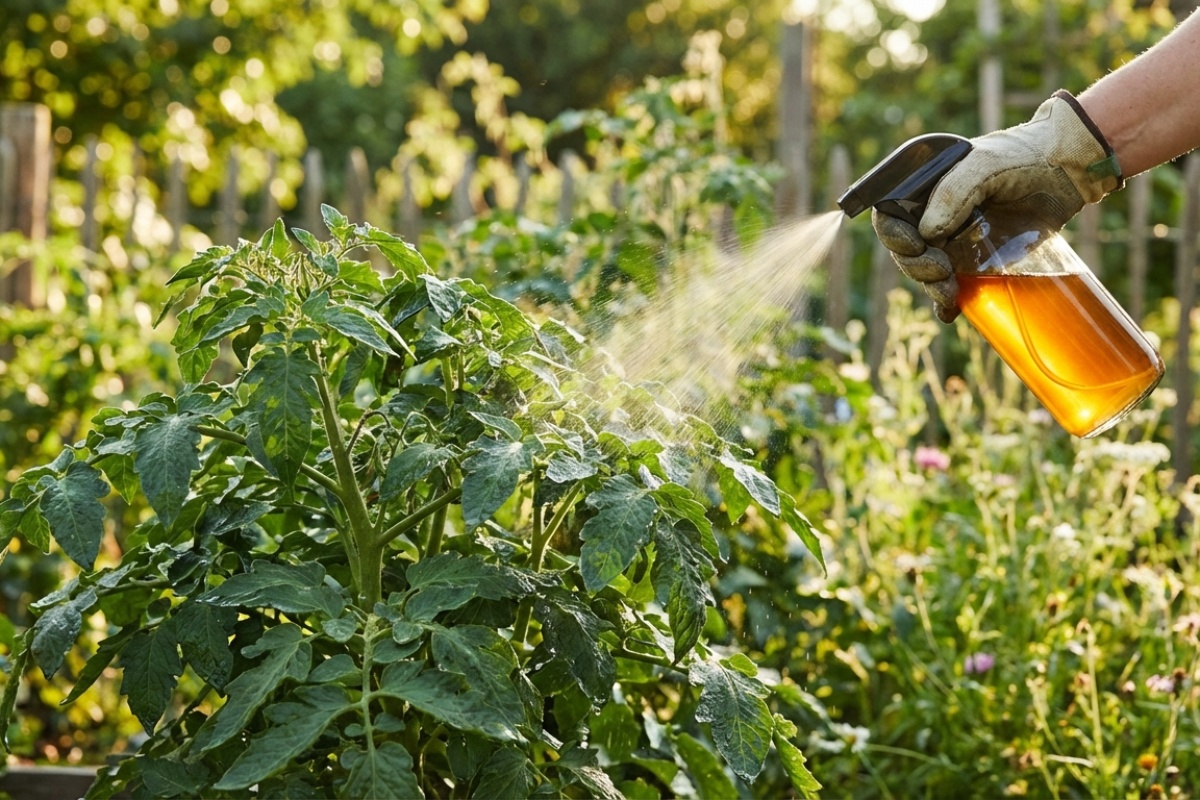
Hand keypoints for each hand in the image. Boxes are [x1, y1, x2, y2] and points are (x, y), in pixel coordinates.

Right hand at [873, 90, 1122, 322]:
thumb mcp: (986, 164)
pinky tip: (949, 312)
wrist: (1067, 170)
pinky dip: (945, 303)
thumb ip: (953, 193)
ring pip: (925, 271)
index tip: (916, 245)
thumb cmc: (1024, 156)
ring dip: (930, 286)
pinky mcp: (976, 259)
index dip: (894, 235)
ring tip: (949, 291)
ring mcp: (954, 239)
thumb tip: (926, 233)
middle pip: (905, 249)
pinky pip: (951, 286)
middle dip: (916, 265)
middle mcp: (933, 215)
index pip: (890, 215)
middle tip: (941, 269)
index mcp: (925, 188)